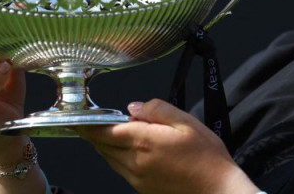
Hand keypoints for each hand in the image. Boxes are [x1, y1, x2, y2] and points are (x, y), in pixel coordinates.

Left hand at [78, 99, 258, 193]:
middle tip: (89, 120)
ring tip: (108, 131)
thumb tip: (133, 107)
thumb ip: (157, 110)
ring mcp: (137, 178)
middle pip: (102, 145)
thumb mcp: (187, 122)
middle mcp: (135, 161)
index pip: (104, 131)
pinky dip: (116, 156)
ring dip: (104, 144)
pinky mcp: (142, 188)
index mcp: (144, 141)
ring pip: (109, 158)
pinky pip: (120, 169)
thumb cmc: (207, 157)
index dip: (87, 123)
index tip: (77, 116)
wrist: (217, 191)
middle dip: (93, 132)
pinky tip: (127, 148)